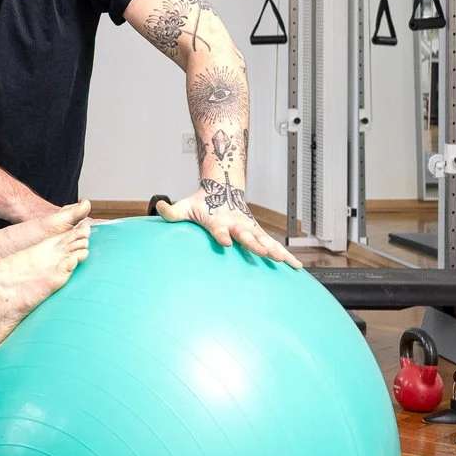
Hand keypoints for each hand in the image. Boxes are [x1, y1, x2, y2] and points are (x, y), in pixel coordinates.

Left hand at [156, 187, 303, 268]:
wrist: (222, 188)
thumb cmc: (201, 202)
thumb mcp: (184, 206)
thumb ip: (171, 211)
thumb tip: (158, 206)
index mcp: (217, 220)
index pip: (218, 228)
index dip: (221, 235)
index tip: (225, 243)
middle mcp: (236, 224)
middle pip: (246, 235)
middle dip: (254, 244)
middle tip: (263, 253)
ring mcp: (249, 228)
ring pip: (265, 241)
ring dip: (276, 251)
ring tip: (288, 262)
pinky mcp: (258, 233)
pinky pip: (274, 245)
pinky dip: (286, 255)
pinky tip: (297, 267)